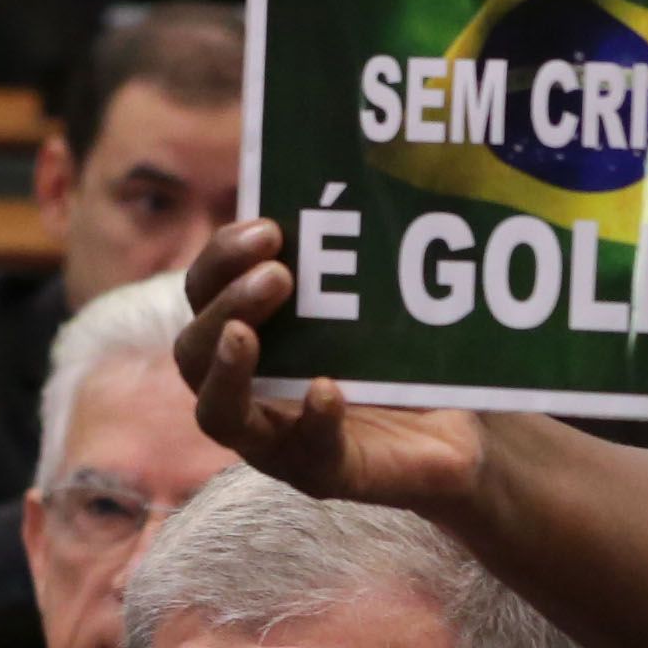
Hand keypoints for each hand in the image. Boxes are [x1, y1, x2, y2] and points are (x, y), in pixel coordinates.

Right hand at [179, 218, 492, 514]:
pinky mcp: (324, 476)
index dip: (220, 259)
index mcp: (246, 339)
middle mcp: (246, 392)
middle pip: (191, 353)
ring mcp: (277, 442)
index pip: (203, 294)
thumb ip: (347, 257)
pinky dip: (312, 421)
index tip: (267, 226)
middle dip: (223, 306)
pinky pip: (305, 456)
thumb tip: (356, 171)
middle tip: (279, 274)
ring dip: (229, 368)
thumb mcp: (369, 303)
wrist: (456, 434)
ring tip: (252, 333)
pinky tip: (329, 391)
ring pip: (218, 415)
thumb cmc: (400, 362)